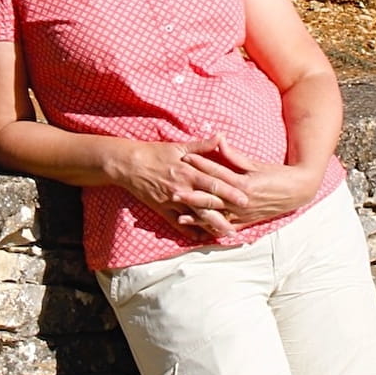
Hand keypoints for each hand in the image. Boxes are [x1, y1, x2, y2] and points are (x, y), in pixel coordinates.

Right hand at [110, 138, 250, 238]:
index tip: (245, 200)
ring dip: (211, 226)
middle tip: (241, 223)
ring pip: (195, 217)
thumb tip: (220, 137)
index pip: (214, 183)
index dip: (230, 192)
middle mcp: (182, 188)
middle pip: (208, 204)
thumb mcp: (179, 147)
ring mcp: (172, 200)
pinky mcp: (162, 209)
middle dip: (225, 214)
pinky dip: (189, 231)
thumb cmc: (155, 153)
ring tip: (225, 234)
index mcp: (188, 172)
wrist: (130, 164)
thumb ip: (202, 145)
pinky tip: (200, 238)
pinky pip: (177, 223)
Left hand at [179, 134, 320, 225]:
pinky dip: (212, 229)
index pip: (218, 172)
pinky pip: (226, 227)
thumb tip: (219, 140)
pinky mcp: (247, 222)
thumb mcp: (256, 164)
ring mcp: (244, 214)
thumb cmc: (277, 175)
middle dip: (192, 195)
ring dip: (198, 216)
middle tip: (173, 191)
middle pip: (213, 198)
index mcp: (244, 183)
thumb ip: (234, 156)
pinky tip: (198, 231)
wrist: (297, 191)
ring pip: (217, 216)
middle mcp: (242, 201)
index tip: (185, 157)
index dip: (201, 164)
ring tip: (180, 215)